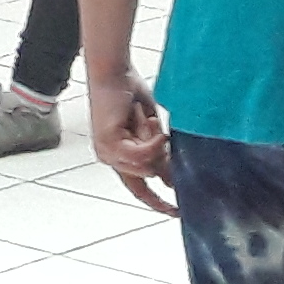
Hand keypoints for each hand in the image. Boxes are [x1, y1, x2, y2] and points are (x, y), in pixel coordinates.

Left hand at [88, 68, 175, 214]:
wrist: (113, 72)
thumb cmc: (129, 93)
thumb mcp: (150, 130)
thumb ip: (158, 154)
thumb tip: (171, 180)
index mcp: (119, 157)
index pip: (139, 190)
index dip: (157, 203)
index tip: (176, 212)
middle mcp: (110, 159)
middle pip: (148, 177)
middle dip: (159, 155)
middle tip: (153, 126)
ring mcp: (107, 154)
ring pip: (146, 166)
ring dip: (153, 140)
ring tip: (143, 116)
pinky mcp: (110, 144)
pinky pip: (141, 155)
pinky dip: (151, 140)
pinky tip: (149, 121)